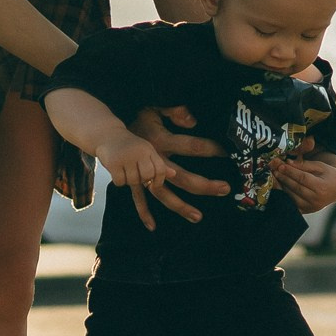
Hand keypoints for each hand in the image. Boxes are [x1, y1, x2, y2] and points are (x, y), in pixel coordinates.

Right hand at [95, 131, 184, 232]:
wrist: (107, 135)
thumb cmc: (130, 146)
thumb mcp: (146, 151)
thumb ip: (158, 163)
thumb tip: (174, 174)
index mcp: (148, 149)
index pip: (160, 169)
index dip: (159, 181)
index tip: (153, 185)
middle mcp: (139, 152)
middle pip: (147, 176)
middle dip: (142, 180)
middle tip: (136, 175)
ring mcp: (126, 157)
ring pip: (132, 180)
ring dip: (128, 180)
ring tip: (125, 170)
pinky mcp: (113, 163)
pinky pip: (120, 181)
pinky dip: (118, 180)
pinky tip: (116, 171)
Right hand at [124, 105, 228, 223]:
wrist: (108, 133)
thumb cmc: (138, 120)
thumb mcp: (154, 109)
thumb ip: (174, 111)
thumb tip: (193, 121)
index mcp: (161, 140)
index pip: (191, 146)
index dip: (210, 148)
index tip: (226, 153)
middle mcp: (154, 160)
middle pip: (183, 176)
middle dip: (205, 185)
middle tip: (225, 189)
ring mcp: (143, 173)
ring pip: (164, 193)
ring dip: (180, 206)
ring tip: (197, 217)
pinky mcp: (133, 180)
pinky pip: (139, 199)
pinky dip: (144, 213)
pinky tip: (152, 226)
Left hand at [274, 158, 335, 214]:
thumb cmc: (327, 175)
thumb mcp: (320, 166)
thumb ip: (304, 165)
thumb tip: (287, 162)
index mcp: (322, 188)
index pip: (303, 178)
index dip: (291, 171)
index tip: (281, 165)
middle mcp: (316, 200)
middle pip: (296, 187)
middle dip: (284, 177)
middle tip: (274, 169)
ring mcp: (310, 207)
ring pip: (291, 196)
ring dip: (281, 186)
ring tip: (274, 176)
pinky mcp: (305, 211)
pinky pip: (291, 203)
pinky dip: (283, 195)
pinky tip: (278, 187)